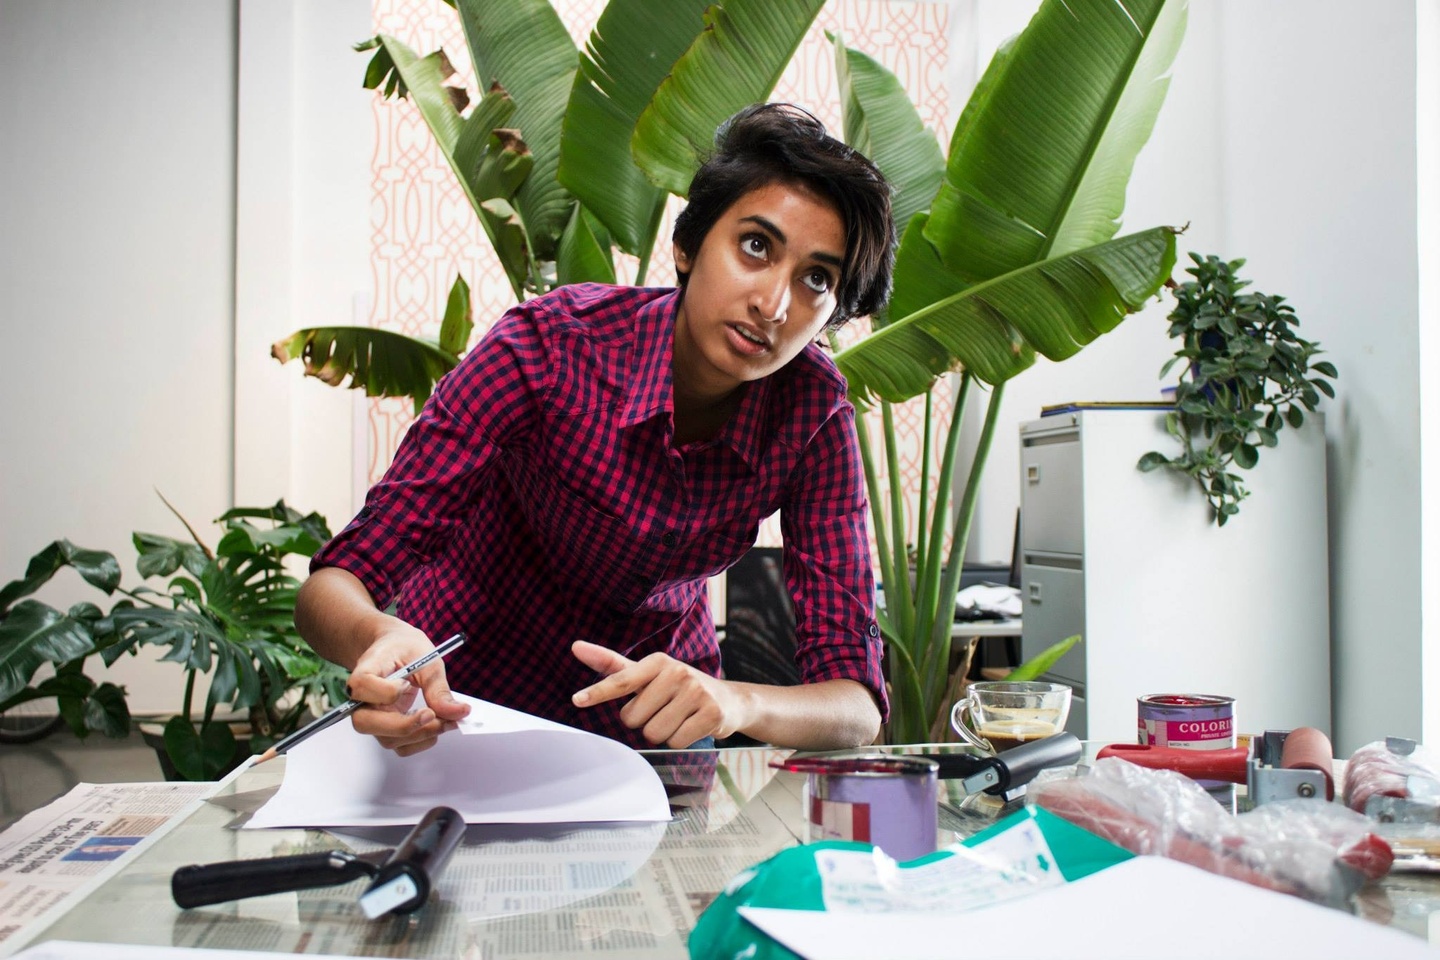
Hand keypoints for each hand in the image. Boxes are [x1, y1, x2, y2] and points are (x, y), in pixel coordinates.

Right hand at [346, 624, 470, 756]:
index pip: (363, 686)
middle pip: (367, 723)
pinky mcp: (385, 729)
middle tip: (436, 716)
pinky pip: (399, 746)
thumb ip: (438, 688)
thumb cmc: (405, 649)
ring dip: (420, 735)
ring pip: (386, 739)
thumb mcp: (426, 659)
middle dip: (406, 725)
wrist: (396, 650)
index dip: (388, 691)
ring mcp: (371, 716)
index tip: (407, 684)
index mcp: (365, 670)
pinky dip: (421, 741)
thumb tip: (458, 712)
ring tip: (446, 720)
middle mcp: (361, 698)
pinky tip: (437, 725)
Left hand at [570, 640, 747, 746]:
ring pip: (654, 733)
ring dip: (662, 733)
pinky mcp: (711, 713)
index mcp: (658, 661)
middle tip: (664, 710)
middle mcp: (677, 672)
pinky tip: (692, 726)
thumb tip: (576, 647)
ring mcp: (696, 692)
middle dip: (644, 721)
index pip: (621, 681)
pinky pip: (676, 742)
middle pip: (633, 718)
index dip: (598, 692)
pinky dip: (680, 740)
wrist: (729, 700)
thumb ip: (613, 666)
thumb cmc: (679, 687)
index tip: (577, 700)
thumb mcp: (648, 674)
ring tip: (679, 718)